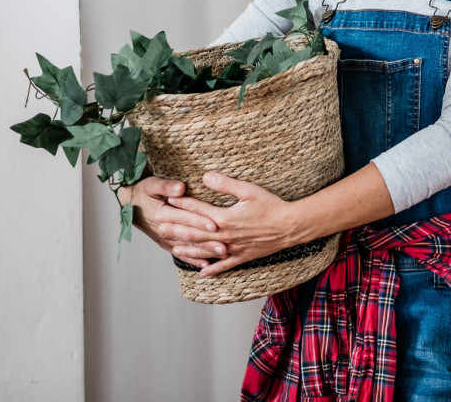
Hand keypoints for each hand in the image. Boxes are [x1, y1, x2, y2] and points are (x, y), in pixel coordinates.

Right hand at [121, 176, 224, 266]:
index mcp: (161, 213)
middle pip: (189, 236)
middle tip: (225, 246)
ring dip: (204, 252)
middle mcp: (163, 229)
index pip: (184, 218)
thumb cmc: (144, 191)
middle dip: (207, 241)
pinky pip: (180, 254)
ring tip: (222, 254)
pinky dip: (192, 259)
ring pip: (187, 247)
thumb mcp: (152, 184)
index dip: (200, 221)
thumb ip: (167, 186)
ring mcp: (164, 239)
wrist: (131, 205)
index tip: (215, 225)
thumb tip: (181, 188)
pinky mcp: (165, 244)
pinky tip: (206, 264)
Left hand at [167, 172, 300, 276]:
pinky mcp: (243, 256)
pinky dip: (213, 270)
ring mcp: (233, 248)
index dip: (183, 204)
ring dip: (189, 249)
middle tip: (160, 227)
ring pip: (206, 251)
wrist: (290, 226)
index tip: (169, 199)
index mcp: (225, 218)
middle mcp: (225, 235)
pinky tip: (202, 274)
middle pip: (196, 232)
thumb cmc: (271, 206)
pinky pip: (224, 265)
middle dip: (177, 229)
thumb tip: (205, 177)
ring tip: (173, 248)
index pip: (199, 210)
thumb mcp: (249, 190)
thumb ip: (225, 184)